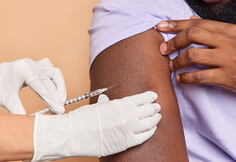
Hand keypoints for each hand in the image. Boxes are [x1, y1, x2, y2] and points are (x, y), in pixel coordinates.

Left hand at [0, 58, 65, 113]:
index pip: (43, 88)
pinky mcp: (35, 64)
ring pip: (54, 73)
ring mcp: (34, 63)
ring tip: (59, 99)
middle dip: (56, 96)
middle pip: (50, 81)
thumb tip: (31, 123)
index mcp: (24, 72)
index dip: (52, 101)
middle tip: (58, 109)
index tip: (59, 110)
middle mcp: (31, 65)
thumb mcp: (7, 100)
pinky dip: (54, 78)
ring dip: (59, 86)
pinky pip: (50, 68)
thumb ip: (20, 111)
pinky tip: (54, 87)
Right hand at [32, 91, 161, 160]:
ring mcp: (130, 130)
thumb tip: (106, 99)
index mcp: (124, 103)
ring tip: (157, 116)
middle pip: (150, 109)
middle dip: (154, 107)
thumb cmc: (84, 118)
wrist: (74, 135)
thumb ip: (109, 103)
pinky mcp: (128, 142)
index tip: (153, 96)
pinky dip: (151, 131)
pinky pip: (145, 136)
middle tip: (157, 106)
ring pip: (151, 123)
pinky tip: (152, 128)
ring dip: (155, 118)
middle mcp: (130, 116)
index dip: (151, 96)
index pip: (145, 98)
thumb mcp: (99, 105)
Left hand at [156, 18, 235, 99]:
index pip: (197, 23)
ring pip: (192, 55)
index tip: (160, 26)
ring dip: (177, 61)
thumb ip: (216, 28)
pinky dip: (186, 78)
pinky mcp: (228, 78)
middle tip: (162, 48)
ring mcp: (228, 60)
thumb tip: (191, 19)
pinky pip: (200, 76)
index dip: (176, 24)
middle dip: (173, 41)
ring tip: (171, 65)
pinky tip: (180, 79)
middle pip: (192, 35)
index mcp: (230, 29)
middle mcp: (228, 42)